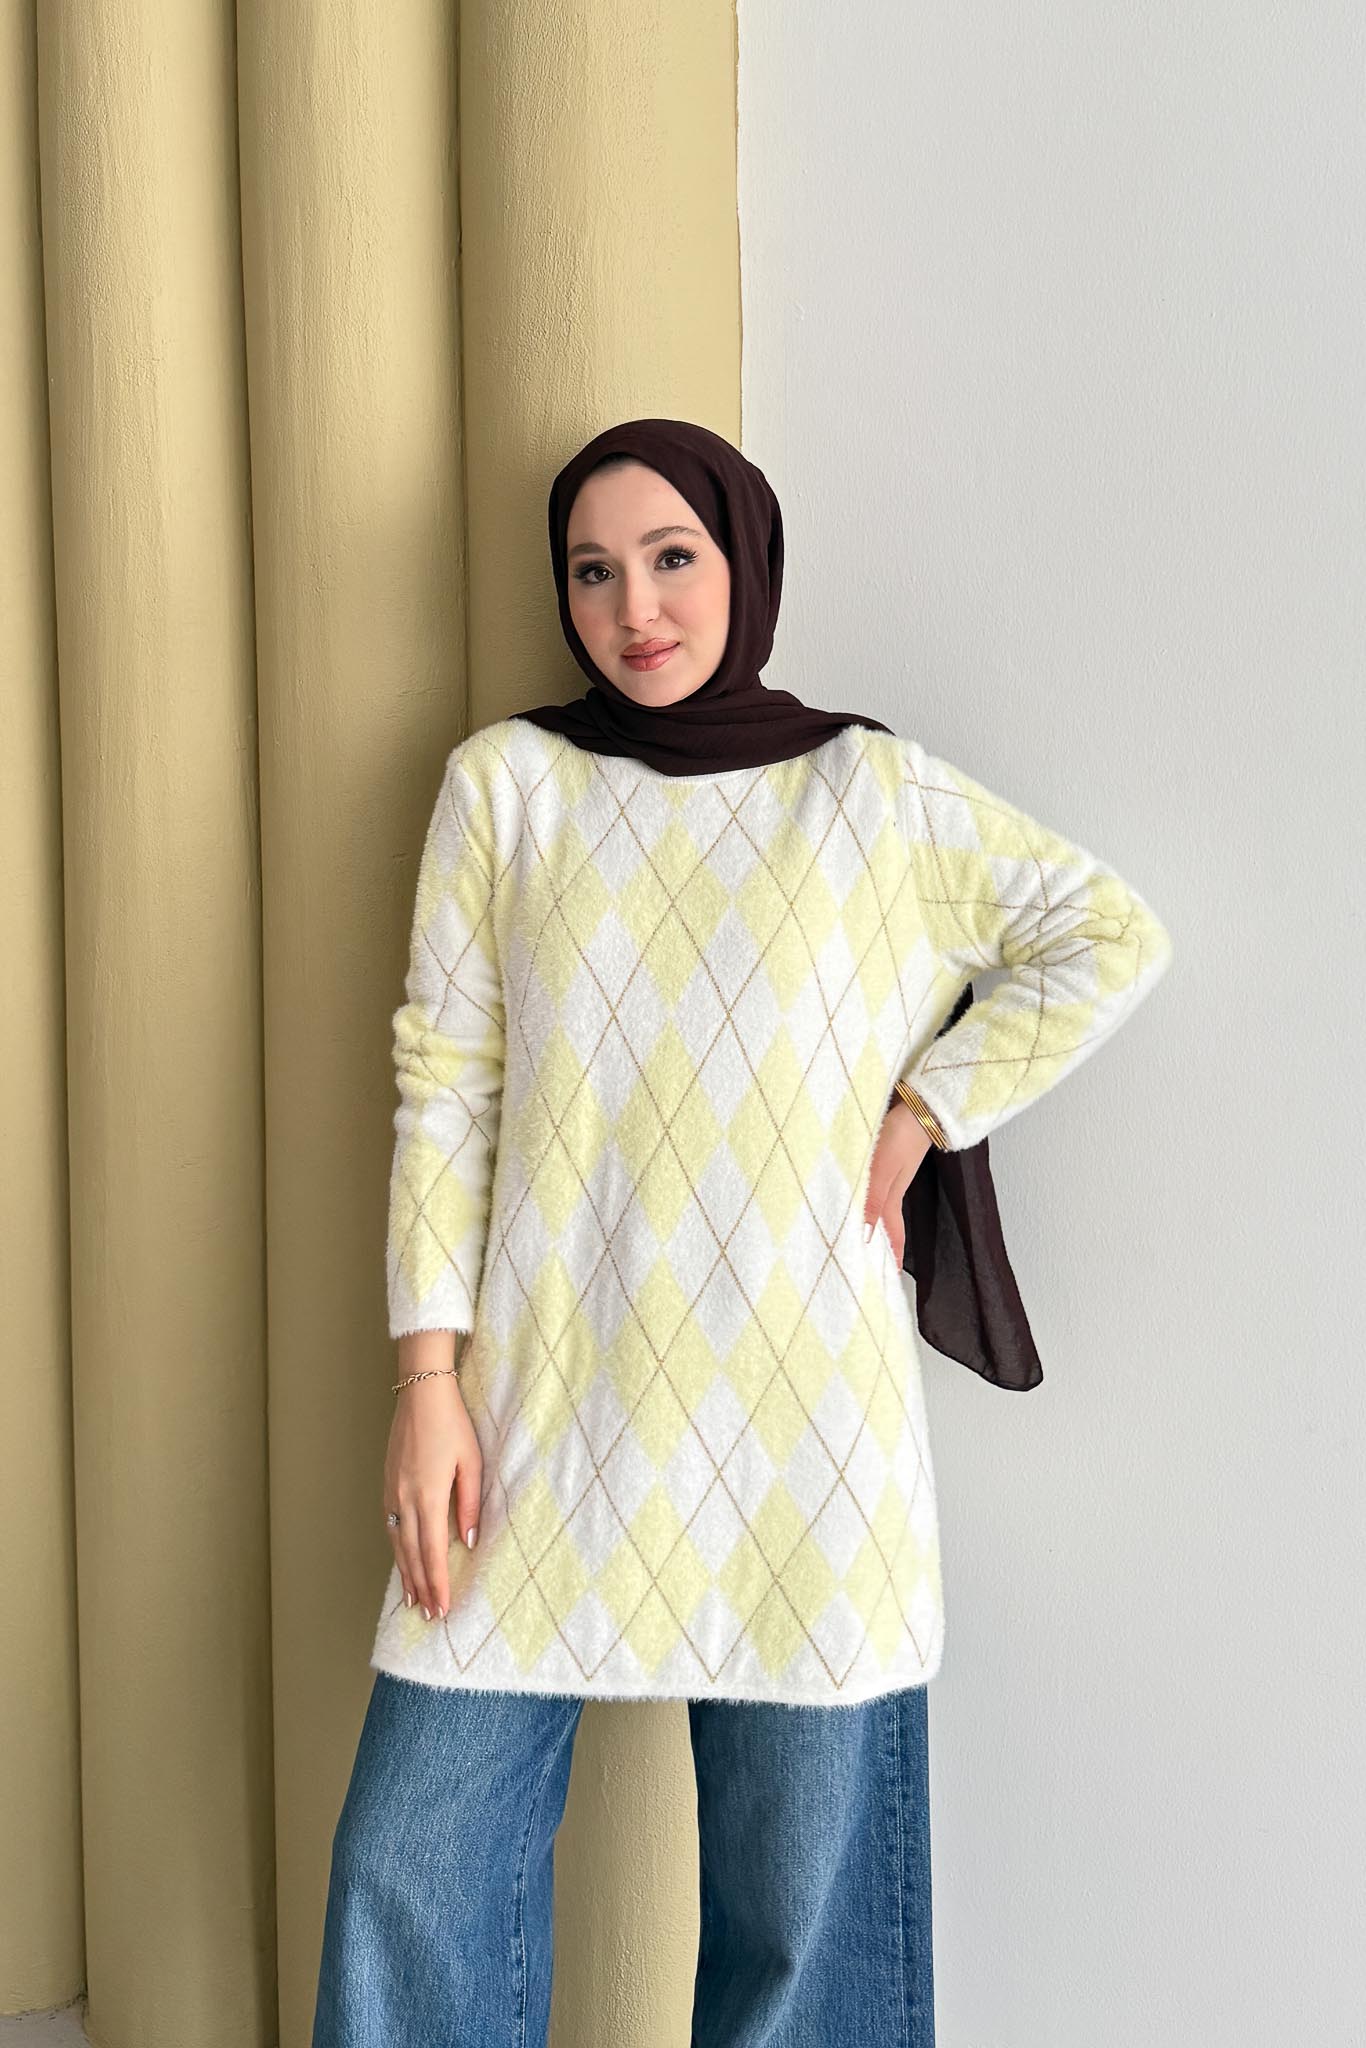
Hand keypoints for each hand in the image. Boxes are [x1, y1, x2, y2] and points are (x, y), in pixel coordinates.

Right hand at [383, 1363, 482, 1621]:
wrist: (421, 1395)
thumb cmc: (452, 1425)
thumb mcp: (472, 1462)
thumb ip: (470, 1504)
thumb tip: (469, 1540)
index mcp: (429, 1497)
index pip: (434, 1552)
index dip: (438, 1582)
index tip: (443, 1608)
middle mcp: (406, 1501)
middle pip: (413, 1554)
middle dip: (422, 1587)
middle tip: (429, 1616)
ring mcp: (392, 1494)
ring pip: (398, 1544)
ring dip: (406, 1574)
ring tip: (413, 1600)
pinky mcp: (388, 1486)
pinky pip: (391, 1527)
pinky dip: (397, 1551)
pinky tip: (402, 1560)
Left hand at [863, 1100, 933, 1263]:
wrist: (918, 1103)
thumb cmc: (901, 1135)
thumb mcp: (882, 1171)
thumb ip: (872, 1201)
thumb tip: (865, 1237)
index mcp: (891, 1196)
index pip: (890, 1233)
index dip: (892, 1255)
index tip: (890, 1277)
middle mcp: (889, 1186)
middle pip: (881, 1220)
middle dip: (876, 1240)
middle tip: (867, 1259)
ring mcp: (887, 1170)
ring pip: (873, 1201)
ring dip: (866, 1216)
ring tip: (855, 1230)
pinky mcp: (882, 1154)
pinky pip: (869, 1181)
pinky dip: (862, 1191)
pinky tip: (853, 1188)